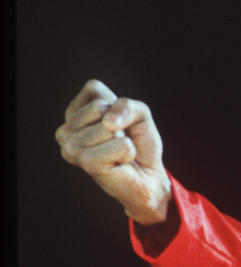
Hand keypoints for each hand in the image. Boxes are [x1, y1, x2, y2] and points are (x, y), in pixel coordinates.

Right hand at [55, 79, 170, 224]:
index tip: (118, 124)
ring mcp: (71, 147)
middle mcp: (66, 129)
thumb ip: (127, 106)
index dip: (116, 104)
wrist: (148, 177)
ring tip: (118, 154)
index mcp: (73, 113)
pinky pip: (121, 145)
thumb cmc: (140, 144)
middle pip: (99, 106)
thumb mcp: (140, 114)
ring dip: (124, 141)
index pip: (93, 89)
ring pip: (109, 126)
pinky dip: (129, 153)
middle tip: (119, 141)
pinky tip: (120, 163)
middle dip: (121, 123)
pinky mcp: (86, 162)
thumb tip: (108, 122)